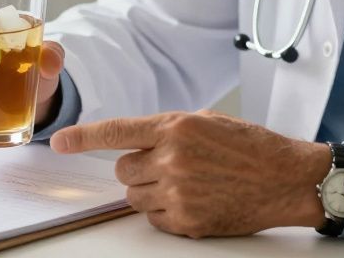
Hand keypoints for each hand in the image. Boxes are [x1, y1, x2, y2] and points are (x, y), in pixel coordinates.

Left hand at [50, 110, 329, 237]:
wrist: (286, 178)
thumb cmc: (250, 147)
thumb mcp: (207, 122)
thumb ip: (167, 129)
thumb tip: (136, 141)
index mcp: (176, 127)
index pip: (117, 131)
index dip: (83, 137)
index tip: (58, 142)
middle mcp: (172, 159)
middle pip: (123, 169)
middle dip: (138, 167)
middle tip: (168, 165)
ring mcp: (179, 193)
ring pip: (134, 196)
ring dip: (149, 190)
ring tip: (185, 183)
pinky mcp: (187, 221)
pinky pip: (153, 218)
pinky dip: (165, 211)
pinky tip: (194, 200)